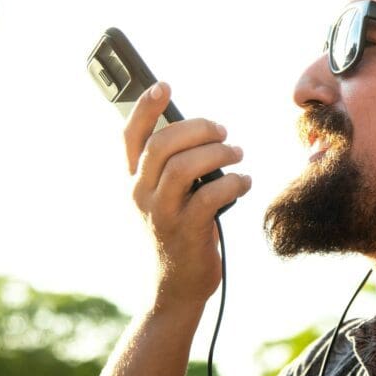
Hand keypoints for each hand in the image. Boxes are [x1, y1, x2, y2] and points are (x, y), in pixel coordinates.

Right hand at [124, 82, 250, 309]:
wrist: (175, 290)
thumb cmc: (177, 234)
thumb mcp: (165, 199)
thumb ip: (173, 168)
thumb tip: (204, 133)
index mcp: (134, 182)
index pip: (131, 136)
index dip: (144, 107)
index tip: (164, 86)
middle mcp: (141, 195)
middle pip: (162, 145)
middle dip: (197, 129)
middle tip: (223, 131)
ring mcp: (161, 214)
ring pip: (184, 167)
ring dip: (218, 153)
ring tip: (237, 155)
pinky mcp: (186, 232)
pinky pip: (211, 196)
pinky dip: (234, 183)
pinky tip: (245, 182)